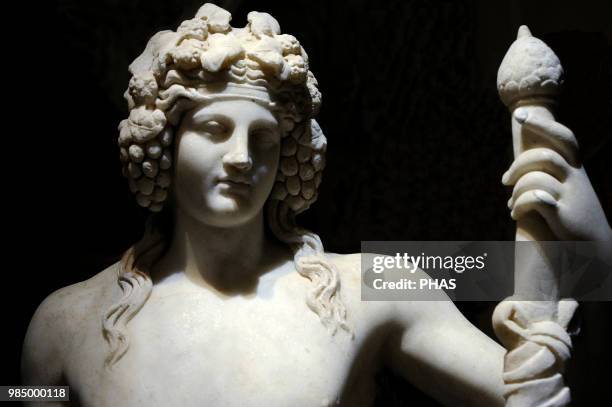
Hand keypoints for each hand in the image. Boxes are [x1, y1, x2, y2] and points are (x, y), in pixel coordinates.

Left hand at [502, 108, 611, 243]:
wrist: (592, 245)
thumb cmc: (571, 213)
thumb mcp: (564, 189)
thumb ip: (546, 173)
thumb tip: (518, 166)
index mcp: (575, 168)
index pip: (563, 138)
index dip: (542, 124)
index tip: (519, 114)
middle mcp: (575, 178)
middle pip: (544, 156)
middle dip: (518, 165)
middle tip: (505, 180)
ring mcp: (570, 195)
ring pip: (535, 178)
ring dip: (516, 191)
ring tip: (511, 204)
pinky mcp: (563, 213)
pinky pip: (536, 199)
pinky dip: (520, 205)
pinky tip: (515, 214)